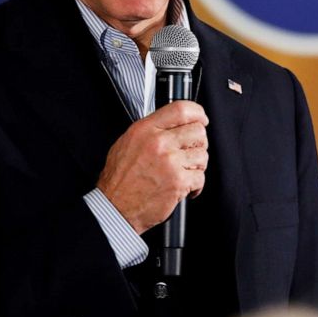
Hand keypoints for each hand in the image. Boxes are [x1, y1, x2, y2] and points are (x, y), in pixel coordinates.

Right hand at [96, 100, 208, 233]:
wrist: (115, 207)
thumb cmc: (119, 179)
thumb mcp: (127, 142)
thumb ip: (151, 129)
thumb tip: (173, 123)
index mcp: (145, 129)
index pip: (181, 109)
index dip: (198, 113)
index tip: (201, 119)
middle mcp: (159, 143)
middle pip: (197, 131)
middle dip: (198, 142)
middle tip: (191, 152)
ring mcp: (170, 162)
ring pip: (202, 154)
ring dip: (197, 165)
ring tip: (185, 171)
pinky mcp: (178, 182)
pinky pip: (200, 177)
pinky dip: (196, 185)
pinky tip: (185, 187)